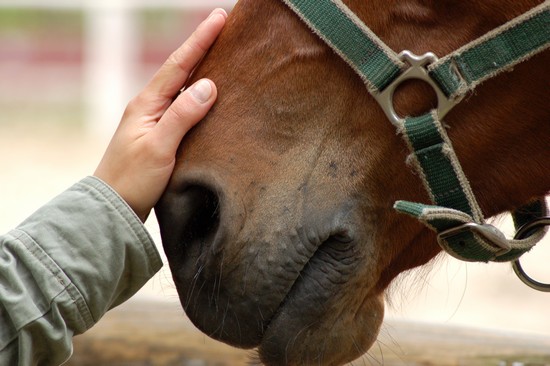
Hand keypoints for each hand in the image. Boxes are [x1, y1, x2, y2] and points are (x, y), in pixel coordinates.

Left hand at [94, 8, 226, 221]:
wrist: (113, 208)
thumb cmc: (132, 180)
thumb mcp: (159, 147)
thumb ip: (183, 116)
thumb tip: (209, 85)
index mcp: (147, 104)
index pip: (178, 65)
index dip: (199, 40)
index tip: (219, 18)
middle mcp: (150, 107)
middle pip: (181, 70)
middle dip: (202, 47)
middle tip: (223, 27)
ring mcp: (154, 121)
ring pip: (183, 88)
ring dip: (201, 69)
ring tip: (222, 54)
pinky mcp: (161, 136)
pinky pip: (184, 108)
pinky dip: (199, 95)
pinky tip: (210, 96)